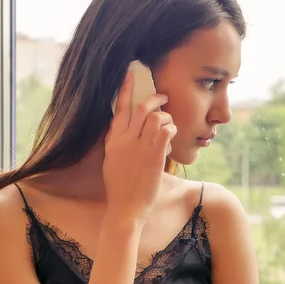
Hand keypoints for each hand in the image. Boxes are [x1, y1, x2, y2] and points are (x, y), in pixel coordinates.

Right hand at [104, 70, 176, 223]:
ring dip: (165, 116)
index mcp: (113, 141)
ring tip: (169, 122)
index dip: (125, 89)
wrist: (125, 208)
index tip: (130, 75)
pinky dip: (172, 128)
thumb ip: (115, 144)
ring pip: (154, 117)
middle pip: (140, 108)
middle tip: (164, 96)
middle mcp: (125, 141)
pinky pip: (166, 131)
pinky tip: (173, 134)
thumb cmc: (120, 188)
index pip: (119, 109)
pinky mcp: (154, 157)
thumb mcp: (111, 162)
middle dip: (154, 98)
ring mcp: (140, 148)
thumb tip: (118, 130)